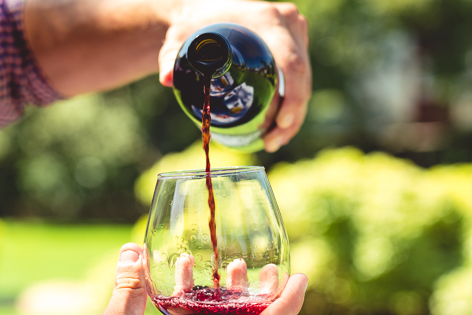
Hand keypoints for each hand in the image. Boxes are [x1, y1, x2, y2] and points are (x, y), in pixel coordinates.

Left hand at [158, 1, 310, 152]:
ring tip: (272, 142)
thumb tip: (167, 79)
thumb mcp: (179, 40)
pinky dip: (293, 104)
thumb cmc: (192, 25)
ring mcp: (295, 33)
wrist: (203, 11)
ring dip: (294, 116)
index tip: (279, 124)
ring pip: (304, 81)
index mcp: (268, 20)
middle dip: (292, 117)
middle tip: (271, 143)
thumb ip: (170, 57)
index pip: (292, 64)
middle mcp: (288, 23)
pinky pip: (300, 77)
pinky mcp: (294, 43)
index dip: (292, 98)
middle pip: (302, 77)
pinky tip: (279, 128)